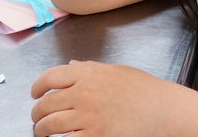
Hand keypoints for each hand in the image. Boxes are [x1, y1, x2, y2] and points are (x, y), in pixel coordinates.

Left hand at [30, 61, 168, 136]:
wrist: (163, 109)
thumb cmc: (144, 90)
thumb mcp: (116, 71)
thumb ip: (90, 68)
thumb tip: (70, 66)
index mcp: (89, 73)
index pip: (50, 77)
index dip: (37, 87)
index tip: (34, 94)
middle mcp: (84, 93)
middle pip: (45, 104)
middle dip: (36, 114)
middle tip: (37, 118)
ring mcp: (88, 116)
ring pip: (49, 125)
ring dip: (41, 131)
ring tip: (43, 133)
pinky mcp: (95, 136)